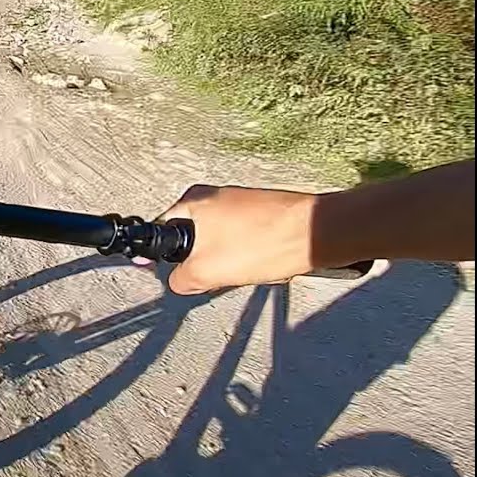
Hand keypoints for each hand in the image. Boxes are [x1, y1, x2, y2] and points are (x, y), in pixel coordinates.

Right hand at [152, 184, 320, 294]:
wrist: (315, 234)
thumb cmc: (264, 243)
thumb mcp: (206, 271)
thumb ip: (181, 279)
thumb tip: (178, 282)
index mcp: (192, 200)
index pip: (162, 231)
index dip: (166, 257)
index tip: (177, 271)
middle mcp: (213, 194)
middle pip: (193, 238)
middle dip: (204, 260)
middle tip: (220, 271)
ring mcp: (239, 200)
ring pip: (220, 241)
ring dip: (230, 258)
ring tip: (248, 265)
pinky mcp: (261, 210)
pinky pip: (243, 238)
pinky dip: (249, 252)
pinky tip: (263, 260)